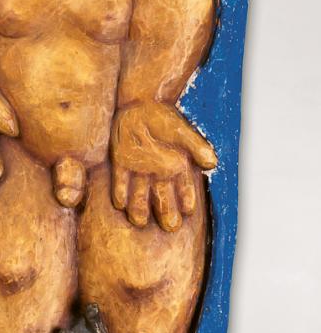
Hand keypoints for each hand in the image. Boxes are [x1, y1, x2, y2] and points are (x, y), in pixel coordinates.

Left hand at [111, 102, 216, 230]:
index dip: (186, 197)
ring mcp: (138, 169)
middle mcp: (157, 172)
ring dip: (139, 207)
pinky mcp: (121, 163)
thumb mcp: (181, 130)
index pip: (183, 186)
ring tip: (139, 221)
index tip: (189, 210)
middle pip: (162, 196)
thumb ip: (195, 146)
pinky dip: (120, 191)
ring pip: (139, 193)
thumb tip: (212, 162)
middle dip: (165, 210)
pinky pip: (120, 181)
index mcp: (175, 165)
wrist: (138, 105)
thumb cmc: (163, 118)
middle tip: (170, 226)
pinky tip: (120, 204)